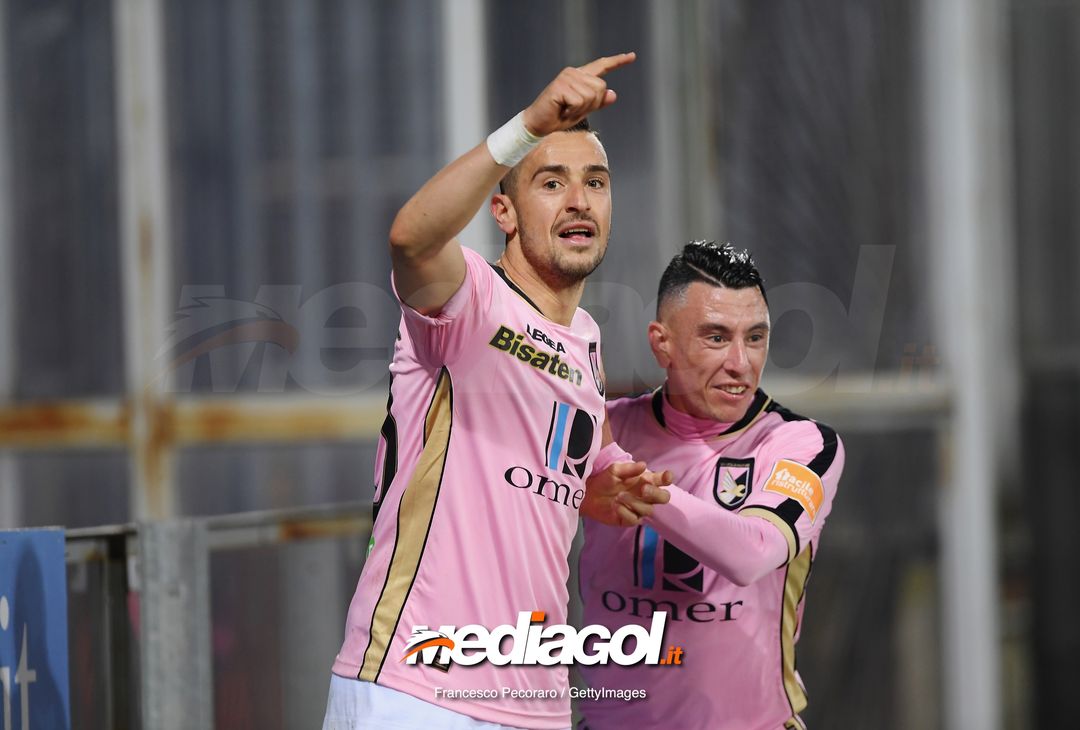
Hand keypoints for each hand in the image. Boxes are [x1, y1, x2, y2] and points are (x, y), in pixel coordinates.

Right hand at [522, 52, 636, 135]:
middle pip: (600, 87)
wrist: (538, 124)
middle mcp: (574, 73)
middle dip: (592, 104)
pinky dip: (574, 111)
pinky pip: (580, 101)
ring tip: (566, 110)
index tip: (632, 56)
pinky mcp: (560, 86)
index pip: (602, 66)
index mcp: (580, 77)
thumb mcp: (583, 111)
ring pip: (591, 96)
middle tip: (574, 110)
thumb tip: (613, 94)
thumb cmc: (558, 117)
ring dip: (581, 109)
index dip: (617, 62)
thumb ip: (597, 102)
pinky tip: (562, 110)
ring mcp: (566, 77)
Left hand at [581, 460, 671, 526]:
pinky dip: (625, 511)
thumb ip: (629, 468)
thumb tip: (644, 465)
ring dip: (634, 502)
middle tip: (643, 489)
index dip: (667, 479)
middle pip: (663, 498)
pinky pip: (634, 519)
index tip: (665, 476)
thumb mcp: (615, 470)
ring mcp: (639, 509)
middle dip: (656, 493)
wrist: (589, 494)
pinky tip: (615, 505)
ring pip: (648, 510)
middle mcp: (646, 496)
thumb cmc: (605, 480)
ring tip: (618, 496)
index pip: (663, 481)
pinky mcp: (629, 520)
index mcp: (646, 481)